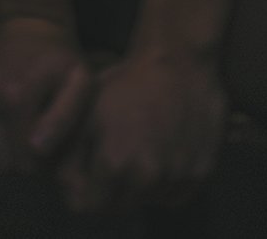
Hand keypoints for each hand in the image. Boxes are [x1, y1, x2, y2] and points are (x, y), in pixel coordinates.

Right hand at [0, 15, 93, 176]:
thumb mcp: (79, 82)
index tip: (43, 145)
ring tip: (8, 134)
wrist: (26, 23)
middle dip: (13, 161)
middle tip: (25, 141)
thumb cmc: (57, 59)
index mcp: (17, 93)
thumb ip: (64, 118)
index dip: (36, 163)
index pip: (21, 163)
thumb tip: (36, 149)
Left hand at [53, 43, 229, 215]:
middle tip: (120, 156)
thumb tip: (64, 186)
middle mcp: (148, 178)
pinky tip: (166, 150)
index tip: (93, 171)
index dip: (87, 190)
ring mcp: (177, 176)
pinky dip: (169, 181)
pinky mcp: (202, 173)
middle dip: (115, 190)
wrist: (179, 59)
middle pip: (122, 207)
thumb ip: (70, 155)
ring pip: (151, 201)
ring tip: (145, 149)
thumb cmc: (127, 81)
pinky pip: (178, 194)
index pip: (91, 206)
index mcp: (116, 163)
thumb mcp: (88, 111)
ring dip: (144, 186)